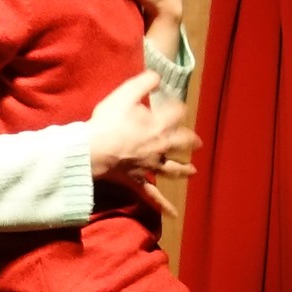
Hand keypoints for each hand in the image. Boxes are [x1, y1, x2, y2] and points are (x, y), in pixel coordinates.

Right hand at [88, 71, 199, 218]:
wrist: (93, 149)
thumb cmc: (107, 121)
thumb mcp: (125, 93)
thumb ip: (145, 82)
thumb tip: (158, 77)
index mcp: (158, 125)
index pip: (176, 114)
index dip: (179, 108)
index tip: (178, 106)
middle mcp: (159, 147)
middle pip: (181, 144)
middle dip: (190, 142)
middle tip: (198, 142)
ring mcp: (150, 167)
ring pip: (172, 170)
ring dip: (184, 170)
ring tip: (193, 172)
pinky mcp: (139, 181)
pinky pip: (153, 196)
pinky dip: (164, 206)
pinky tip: (173, 214)